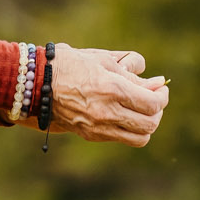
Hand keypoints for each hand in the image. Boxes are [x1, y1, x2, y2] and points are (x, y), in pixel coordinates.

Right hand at [49, 43, 169, 146]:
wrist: (37, 83)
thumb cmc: (71, 64)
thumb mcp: (104, 61)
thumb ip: (134, 76)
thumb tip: (158, 84)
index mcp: (113, 89)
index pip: (153, 104)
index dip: (163, 97)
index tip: (161, 88)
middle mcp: (108, 112)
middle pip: (150, 124)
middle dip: (158, 112)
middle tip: (153, 100)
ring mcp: (98, 127)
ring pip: (139, 138)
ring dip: (146, 125)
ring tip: (141, 111)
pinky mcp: (91, 135)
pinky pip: (121, 138)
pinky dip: (129, 130)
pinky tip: (124, 115)